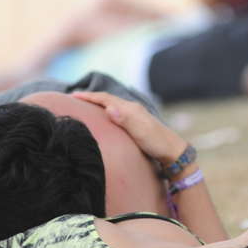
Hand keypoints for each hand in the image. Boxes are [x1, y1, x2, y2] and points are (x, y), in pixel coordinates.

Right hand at [71, 91, 187, 165]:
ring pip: (113, 104)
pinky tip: (106, 114)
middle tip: (75, 97)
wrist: (173, 151)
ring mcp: (135, 115)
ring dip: (99, 102)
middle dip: (91, 97)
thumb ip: (125, 119)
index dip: (89, 97)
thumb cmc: (157, 144)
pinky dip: (107, 109)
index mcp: (131, 109)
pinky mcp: (137, 122)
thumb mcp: (141, 133)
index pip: (106, 99)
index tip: (74, 95)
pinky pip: (117, 111)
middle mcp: (133, 109)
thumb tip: (109, 107)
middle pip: (108, 99)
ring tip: (86, 103)